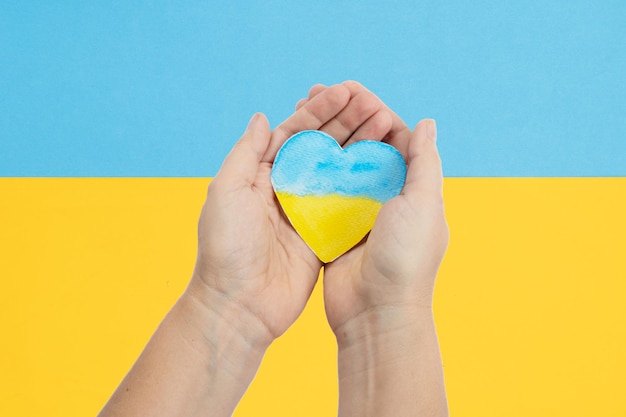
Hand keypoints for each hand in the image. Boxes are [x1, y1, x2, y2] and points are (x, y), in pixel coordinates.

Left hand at [188, 82, 398, 348]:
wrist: (239, 305)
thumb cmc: (226, 248)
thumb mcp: (226, 192)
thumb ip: (245, 154)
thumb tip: (261, 116)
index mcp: (262, 174)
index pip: (295, 132)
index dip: (320, 110)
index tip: (346, 91)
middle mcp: (287, 188)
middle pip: (322, 147)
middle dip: (347, 123)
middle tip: (374, 103)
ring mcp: (307, 211)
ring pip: (338, 171)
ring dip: (360, 147)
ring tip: (385, 125)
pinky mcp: (323, 235)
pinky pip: (347, 204)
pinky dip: (364, 184)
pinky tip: (384, 165)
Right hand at [316, 82, 448, 415]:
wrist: (376, 314)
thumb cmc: (406, 258)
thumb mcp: (422, 204)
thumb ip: (424, 163)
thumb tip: (427, 122)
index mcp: (411, 188)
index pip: (394, 137)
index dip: (372, 110)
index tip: (347, 89)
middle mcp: (386, 197)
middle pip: (363, 147)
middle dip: (342, 120)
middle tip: (315, 95)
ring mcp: (359, 212)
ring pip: (340, 167)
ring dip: (324, 142)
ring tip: (299, 116)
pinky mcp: (334, 228)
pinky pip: (322, 194)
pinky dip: (311, 173)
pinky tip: (292, 154)